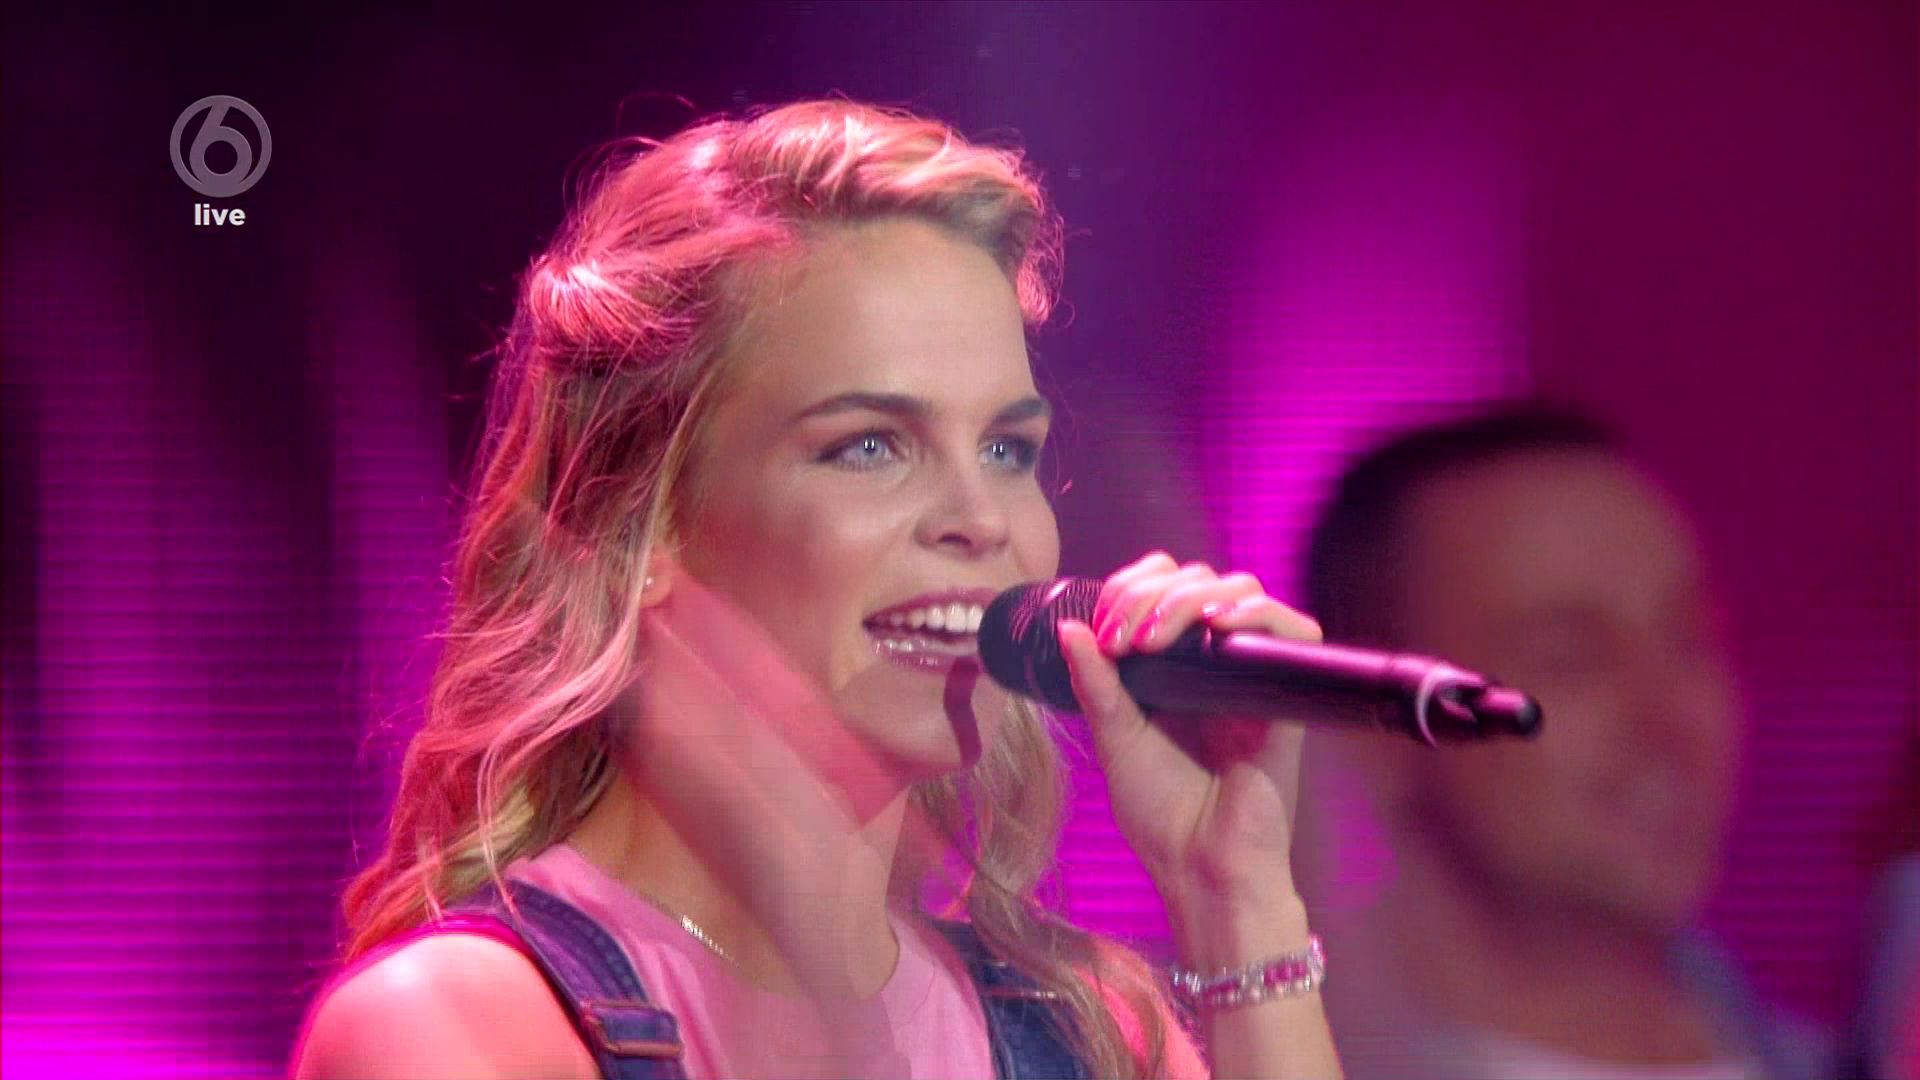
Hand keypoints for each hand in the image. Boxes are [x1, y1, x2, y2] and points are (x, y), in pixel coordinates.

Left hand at [1059, 552, 1323, 904]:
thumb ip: (1096, 684)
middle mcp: (1215, 661)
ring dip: (1190, 598)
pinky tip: (1219, 625)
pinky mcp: (1289, 695)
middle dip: (1151, 592)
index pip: (1162, 588)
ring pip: (1240, 591)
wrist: (1202, 870)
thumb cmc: (1161, 816)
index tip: (1103, 630)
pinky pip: (1293, 631)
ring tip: (1156, 638)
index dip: (1131, 588)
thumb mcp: (1115, 740)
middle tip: (1125, 640)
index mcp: (1172, 666)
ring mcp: (1253, 674)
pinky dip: (1258, 614)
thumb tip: (1067, 627)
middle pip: (1198, 578)